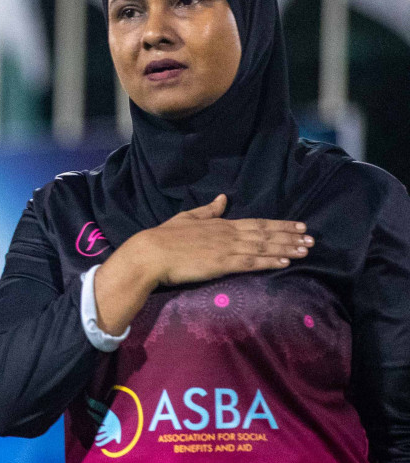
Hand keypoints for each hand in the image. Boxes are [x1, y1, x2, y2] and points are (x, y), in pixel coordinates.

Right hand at [117, 194, 311, 289]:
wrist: (150, 253)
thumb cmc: (163, 237)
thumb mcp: (186, 218)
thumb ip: (207, 210)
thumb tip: (223, 198)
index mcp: (220, 223)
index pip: (257, 223)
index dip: (280, 225)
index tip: (299, 226)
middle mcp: (228, 234)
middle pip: (266, 234)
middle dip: (290, 236)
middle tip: (312, 239)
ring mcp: (226, 249)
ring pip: (263, 247)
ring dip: (286, 248)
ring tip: (306, 251)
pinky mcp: (222, 264)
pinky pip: (251, 262)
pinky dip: (270, 261)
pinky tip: (285, 262)